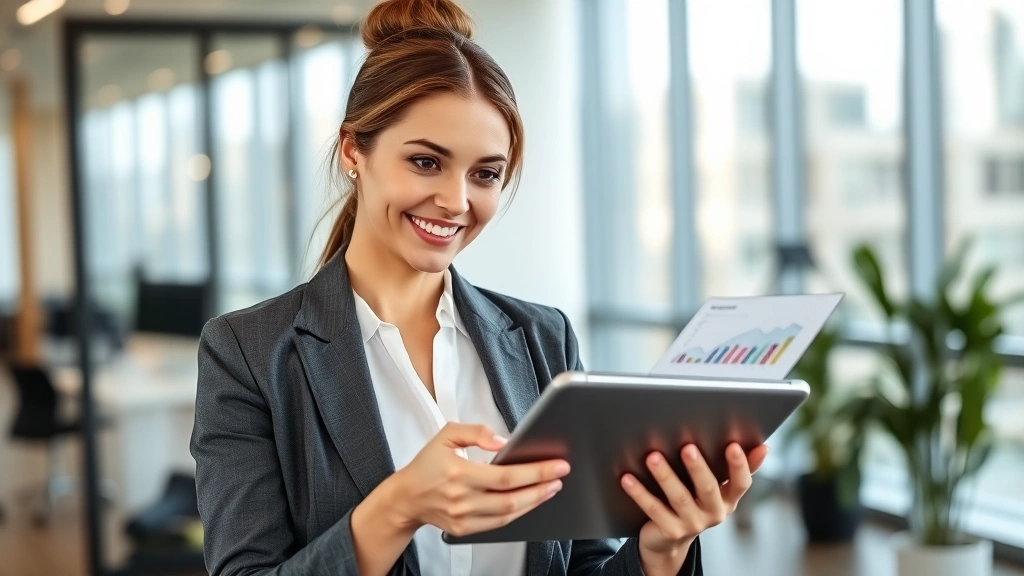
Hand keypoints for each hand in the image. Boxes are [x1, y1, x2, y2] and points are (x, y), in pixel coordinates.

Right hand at [390, 423, 569, 537]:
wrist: (406, 497)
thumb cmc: (427, 463)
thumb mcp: (447, 434)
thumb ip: (475, 432)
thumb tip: (503, 442)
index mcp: (459, 473)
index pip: (507, 476)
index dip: (536, 472)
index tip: (557, 465)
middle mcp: (462, 499)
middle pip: (513, 498)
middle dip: (542, 487)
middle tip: (560, 476)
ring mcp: (463, 517)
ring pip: (509, 514)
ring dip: (534, 502)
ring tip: (550, 487)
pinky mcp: (464, 529)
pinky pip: (499, 524)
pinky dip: (518, 513)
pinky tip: (530, 501)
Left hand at [620, 443, 769, 575]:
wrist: (669, 539)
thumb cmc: (695, 502)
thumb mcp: (719, 488)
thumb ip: (740, 467)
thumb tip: (764, 447)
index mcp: (728, 500)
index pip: (741, 483)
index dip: (739, 466)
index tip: (733, 445)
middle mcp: (713, 513)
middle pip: (708, 489)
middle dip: (698, 468)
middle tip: (688, 447)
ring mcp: (691, 524)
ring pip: (678, 498)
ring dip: (666, 476)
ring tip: (653, 457)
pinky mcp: (669, 530)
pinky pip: (653, 508)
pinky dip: (639, 492)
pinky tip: (628, 478)